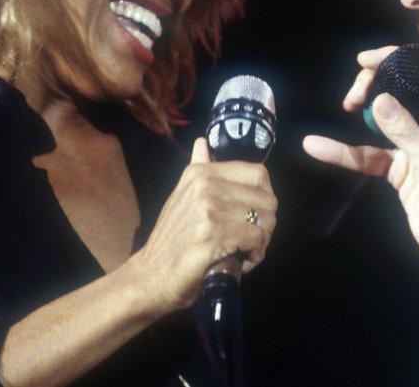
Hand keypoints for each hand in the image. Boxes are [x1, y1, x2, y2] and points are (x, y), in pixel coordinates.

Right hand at [131, 138, 276, 312]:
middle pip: (266, 199)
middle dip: (267, 223)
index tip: (256, 215)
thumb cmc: (171, 239)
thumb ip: (197, 169)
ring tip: (247, 251)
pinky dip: (256, 254)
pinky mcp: (213, 235)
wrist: (152, 275)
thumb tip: (202, 143)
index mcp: (201, 173)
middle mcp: (205, 186)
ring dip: (262, 241)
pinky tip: (244, 262)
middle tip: (253, 239)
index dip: (265, 196)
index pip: (259, 173)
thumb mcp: (182, 197)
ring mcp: (209, 209)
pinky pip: (256, 239)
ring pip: (265, 221)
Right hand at [303, 46, 418, 264]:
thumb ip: (405, 130)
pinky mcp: (399, 171)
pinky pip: (368, 157)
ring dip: (360, 114)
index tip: (368, 60)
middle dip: (375, 87)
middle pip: (399, 96)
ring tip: (344, 104)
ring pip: (381, 123)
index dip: (397, 64)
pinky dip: (344, 153)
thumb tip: (378, 99)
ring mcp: (415, 149)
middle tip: (356, 91)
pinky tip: (318, 147)